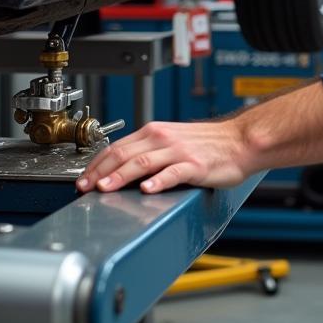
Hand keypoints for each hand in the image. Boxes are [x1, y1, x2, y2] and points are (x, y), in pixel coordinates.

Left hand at [75, 117, 254, 194]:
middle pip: (124, 154)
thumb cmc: (208, 145)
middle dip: (101, 172)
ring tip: (105, 188)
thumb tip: (121, 168)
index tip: (83, 179)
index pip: (117, 147)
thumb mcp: (172, 141)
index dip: (97, 164)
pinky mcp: (195, 165)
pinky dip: (158, 181)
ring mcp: (179, 152)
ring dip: (120, 176)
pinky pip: (173, 173)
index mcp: (155, 133)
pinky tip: (147, 189)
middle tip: (85, 188)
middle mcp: (163, 139)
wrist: (240, 141)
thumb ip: (149, 151)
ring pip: (143, 162)